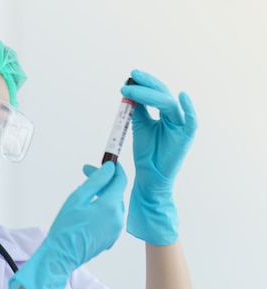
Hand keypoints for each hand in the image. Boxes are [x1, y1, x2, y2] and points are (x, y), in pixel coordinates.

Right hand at [9, 162, 126, 288]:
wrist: (61, 255)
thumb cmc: (65, 229)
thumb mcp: (77, 198)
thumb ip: (95, 181)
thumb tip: (109, 169)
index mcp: (111, 206)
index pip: (120, 180)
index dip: (113, 168)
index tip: (105, 162)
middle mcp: (118, 218)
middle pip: (116, 192)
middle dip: (104, 182)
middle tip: (87, 174)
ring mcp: (116, 230)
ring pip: (114, 205)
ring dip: (103, 196)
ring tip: (85, 195)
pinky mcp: (112, 238)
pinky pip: (111, 218)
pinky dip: (103, 210)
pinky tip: (87, 212)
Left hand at [121, 69, 197, 244]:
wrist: (148, 178)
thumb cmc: (145, 155)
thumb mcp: (138, 128)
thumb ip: (137, 111)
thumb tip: (130, 92)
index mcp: (163, 114)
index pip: (155, 93)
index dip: (144, 83)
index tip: (130, 76)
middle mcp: (174, 117)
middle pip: (162, 95)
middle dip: (147, 85)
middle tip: (132, 77)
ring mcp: (181, 126)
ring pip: (170, 105)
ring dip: (152, 95)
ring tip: (135, 89)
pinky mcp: (186, 138)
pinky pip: (191, 121)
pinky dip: (189, 108)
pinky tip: (181, 96)